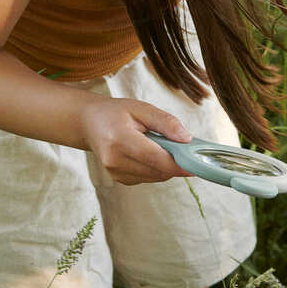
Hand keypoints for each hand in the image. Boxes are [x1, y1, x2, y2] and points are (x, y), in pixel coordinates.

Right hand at [79, 98, 193, 184]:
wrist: (90, 123)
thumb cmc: (116, 113)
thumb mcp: (142, 108)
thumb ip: (166, 122)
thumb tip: (187, 139)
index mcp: (119, 140)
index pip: (156, 158)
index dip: (179, 163)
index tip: (197, 162)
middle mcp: (115, 161)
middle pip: (158, 171)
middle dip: (176, 162)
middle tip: (183, 147)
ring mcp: (116, 173)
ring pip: (156, 176)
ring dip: (166, 165)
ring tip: (159, 144)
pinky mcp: (120, 179)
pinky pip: (149, 177)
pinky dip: (156, 168)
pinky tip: (148, 152)